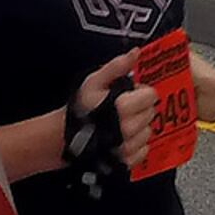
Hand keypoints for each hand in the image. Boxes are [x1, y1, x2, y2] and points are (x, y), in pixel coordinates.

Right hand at [69, 46, 155, 171]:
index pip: (151, 95)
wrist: (63, 138)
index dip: (142, 92)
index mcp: (123, 106)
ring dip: (140, 126)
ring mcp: (128, 146)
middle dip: (141, 108)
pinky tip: (124, 139)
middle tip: (125, 107)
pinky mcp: (126, 160)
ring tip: (123, 123)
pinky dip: (137, 144)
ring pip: (148, 132)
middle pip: (151, 112)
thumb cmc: (79, 109)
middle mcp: (128, 128)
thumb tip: (136, 53)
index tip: (131, 93)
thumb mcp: (94, 81)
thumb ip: (116, 67)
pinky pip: (144, 151)